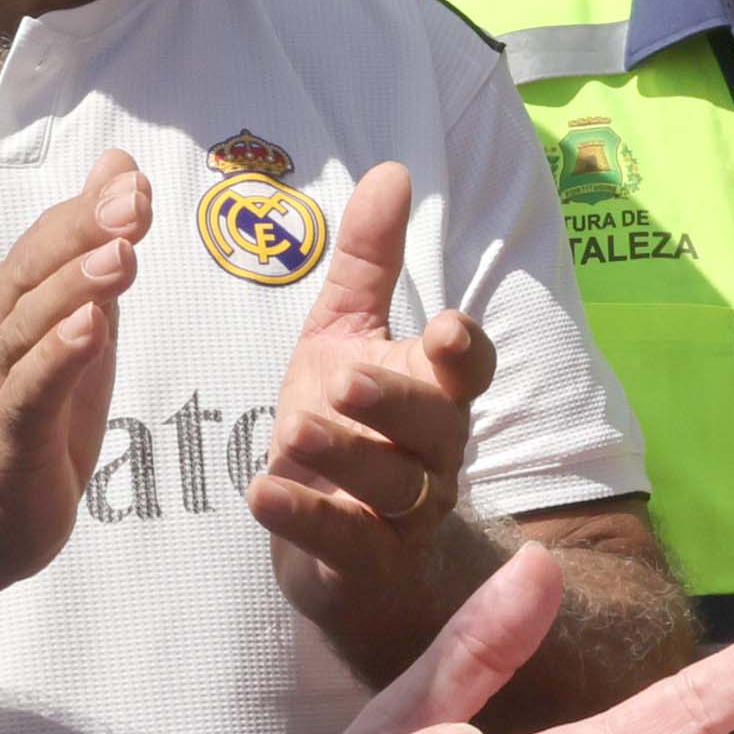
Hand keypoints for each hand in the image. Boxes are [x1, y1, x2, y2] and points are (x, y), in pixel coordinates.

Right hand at [0, 161, 141, 641]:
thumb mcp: (75, 338)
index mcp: (7, 310)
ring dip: (74, 287)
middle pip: (31, 274)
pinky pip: (28, 394)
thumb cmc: (26, 426)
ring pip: (27, 328)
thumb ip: (97, 265)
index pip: (45, 246)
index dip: (87, 209)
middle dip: (81, 231)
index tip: (132, 177)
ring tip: (120, 254)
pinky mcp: (5, 443)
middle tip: (132, 200)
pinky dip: (57, 358)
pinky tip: (90, 329)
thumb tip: (123, 182)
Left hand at [242, 163, 499, 669]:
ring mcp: (404, 515)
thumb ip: (369, 261)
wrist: (346, 550)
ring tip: (296, 433)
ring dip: (348, 458)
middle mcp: (433, 454)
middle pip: (436, 429)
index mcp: (435, 392)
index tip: (449, 330)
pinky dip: (305, 519)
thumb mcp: (347, 335)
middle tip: (347, 379)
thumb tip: (392, 169)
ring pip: (394, 488)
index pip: (469, 370)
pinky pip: (346, 544)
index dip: (465, 353)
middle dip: (396, 403)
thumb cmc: (350, 425)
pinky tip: (263, 493)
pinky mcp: (364, 563)